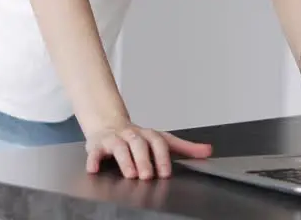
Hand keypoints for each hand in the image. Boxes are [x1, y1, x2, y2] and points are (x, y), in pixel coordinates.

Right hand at [84, 123, 212, 178]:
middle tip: (148, 176)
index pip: (158, 142)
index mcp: (148, 135)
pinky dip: (93, 160)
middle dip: (143, 159)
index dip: (162, 157)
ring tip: (130, 174)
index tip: (165, 173)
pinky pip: (93, 152)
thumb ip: (185, 147)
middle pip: (138, 143)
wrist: (108, 124)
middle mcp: (132, 135)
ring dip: (125, 160)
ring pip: (119, 146)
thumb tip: (208, 151)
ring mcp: (114, 139)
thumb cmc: (137, 138)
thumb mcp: (161, 140)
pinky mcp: (97, 145)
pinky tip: (94, 169)